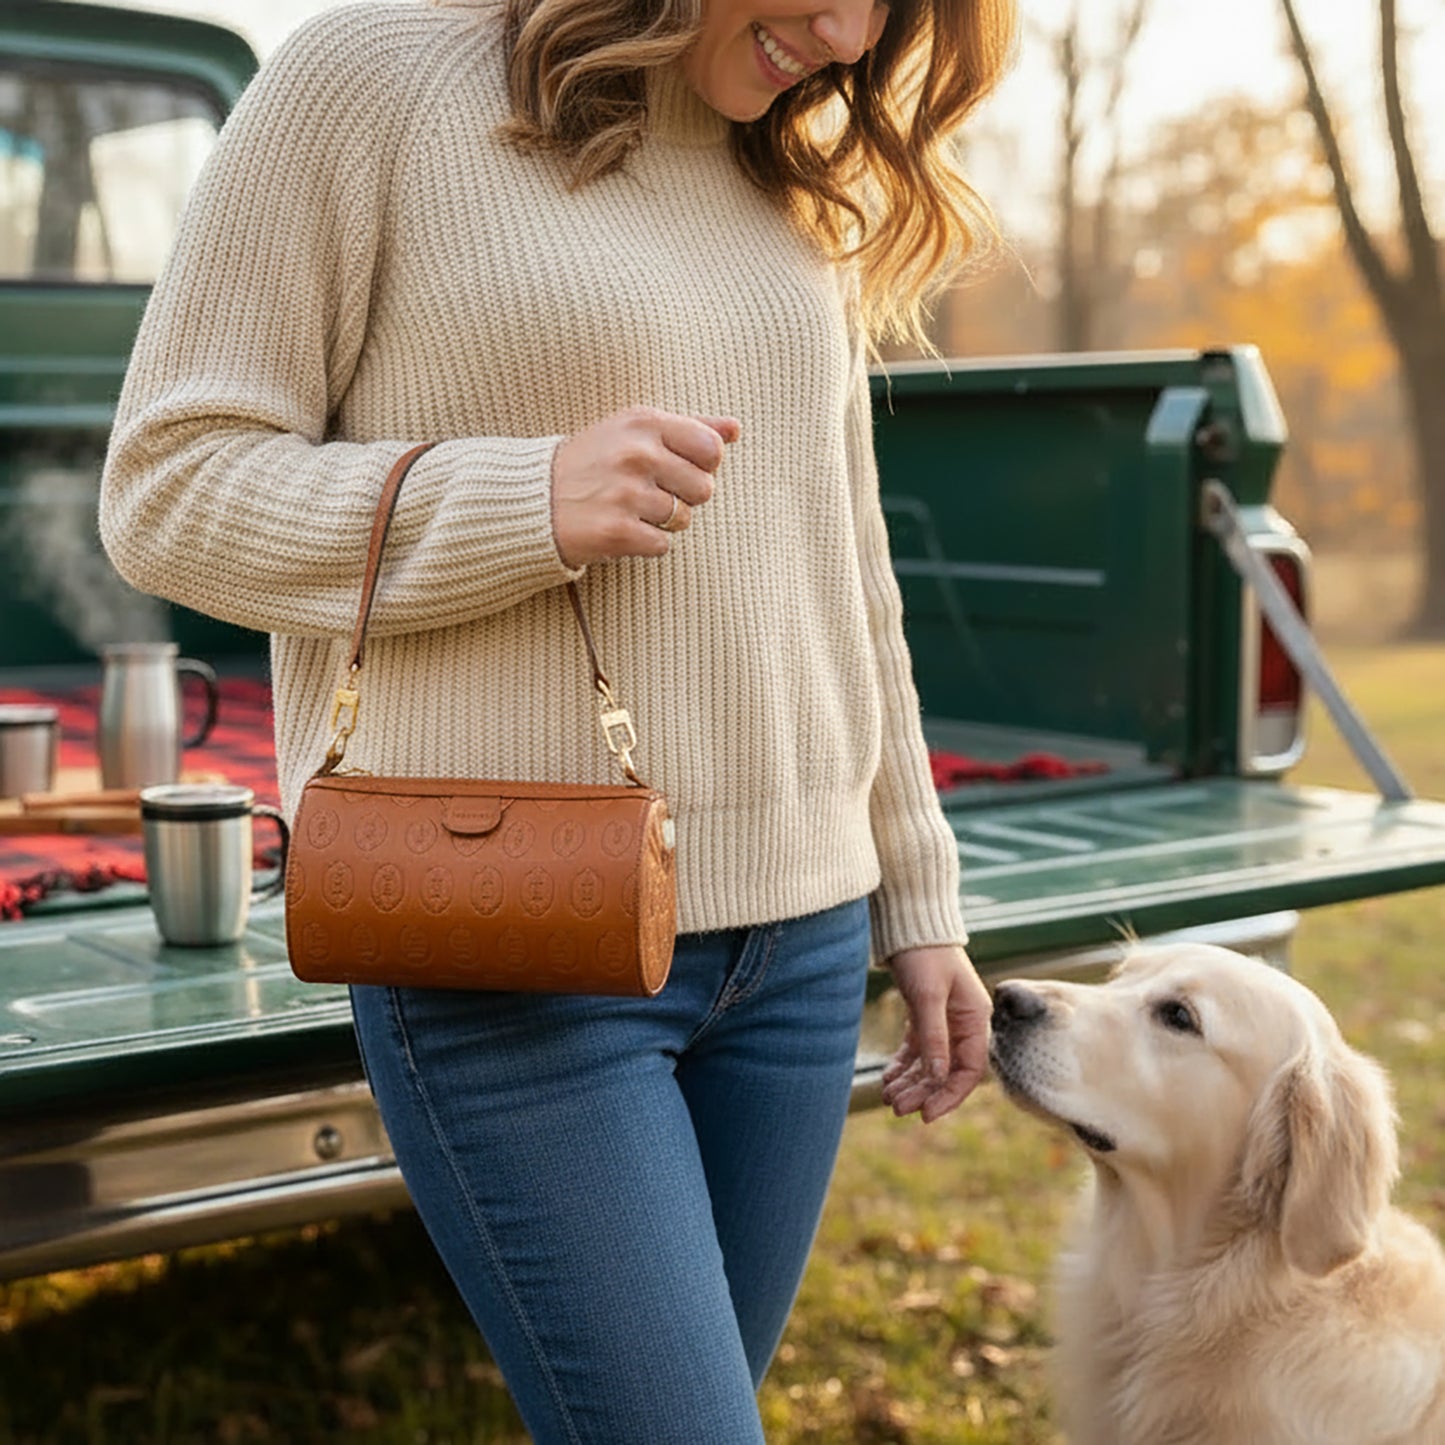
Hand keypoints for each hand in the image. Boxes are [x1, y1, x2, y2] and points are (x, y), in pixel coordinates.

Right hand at [551, 407, 740, 568]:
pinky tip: (621, 528)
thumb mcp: (636, 431)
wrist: (536, 498)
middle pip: (704, 488)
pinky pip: (663, 545)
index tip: (677, 467)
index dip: (703, 465)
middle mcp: (637, 454)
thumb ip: (690, 427)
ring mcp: (626, 493)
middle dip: (684, 496)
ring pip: (684, 519)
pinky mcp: (618, 531)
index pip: (712, 448)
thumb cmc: (595, 462)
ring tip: (630, 509)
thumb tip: (735, 429)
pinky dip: (645, 543)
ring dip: (663, 521)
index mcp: (645, 423)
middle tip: (648, 492)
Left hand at [880, 945, 991, 1122]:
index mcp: (975, 1018)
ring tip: (888, 1097)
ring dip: (911, 1082)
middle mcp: (963, 1022)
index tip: (926, 1114)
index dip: (950, 1095)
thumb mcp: (927, 995)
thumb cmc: (923, 952)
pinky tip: (888, 1078)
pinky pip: (917, 1048)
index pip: (970, 1068)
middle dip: (923, 1091)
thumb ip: (934, 1036)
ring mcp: (944, 1018)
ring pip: (930, 1062)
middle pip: (947, 1069)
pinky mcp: (924, 1013)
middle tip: (897, 1108)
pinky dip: (903, 1064)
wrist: (907, 920)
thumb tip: (939, 1077)